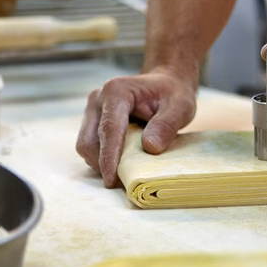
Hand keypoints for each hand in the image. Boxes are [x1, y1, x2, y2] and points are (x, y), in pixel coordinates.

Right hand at [76, 68, 196, 187]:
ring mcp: (92, 110)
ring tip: (124, 172)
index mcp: (117, 91)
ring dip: (101, 163)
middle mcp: (98, 99)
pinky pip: (90, 146)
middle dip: (102, 164)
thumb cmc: (172, 94)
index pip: (109, 129)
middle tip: (124, 181)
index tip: (111, 179)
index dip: (109, 156)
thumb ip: (166, 125)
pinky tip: (121, 162)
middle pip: (89, 140)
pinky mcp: (92, 121)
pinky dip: (102, 158)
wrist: (165, 85)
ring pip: (86, 145)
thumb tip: (150, 147)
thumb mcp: (180, 107)